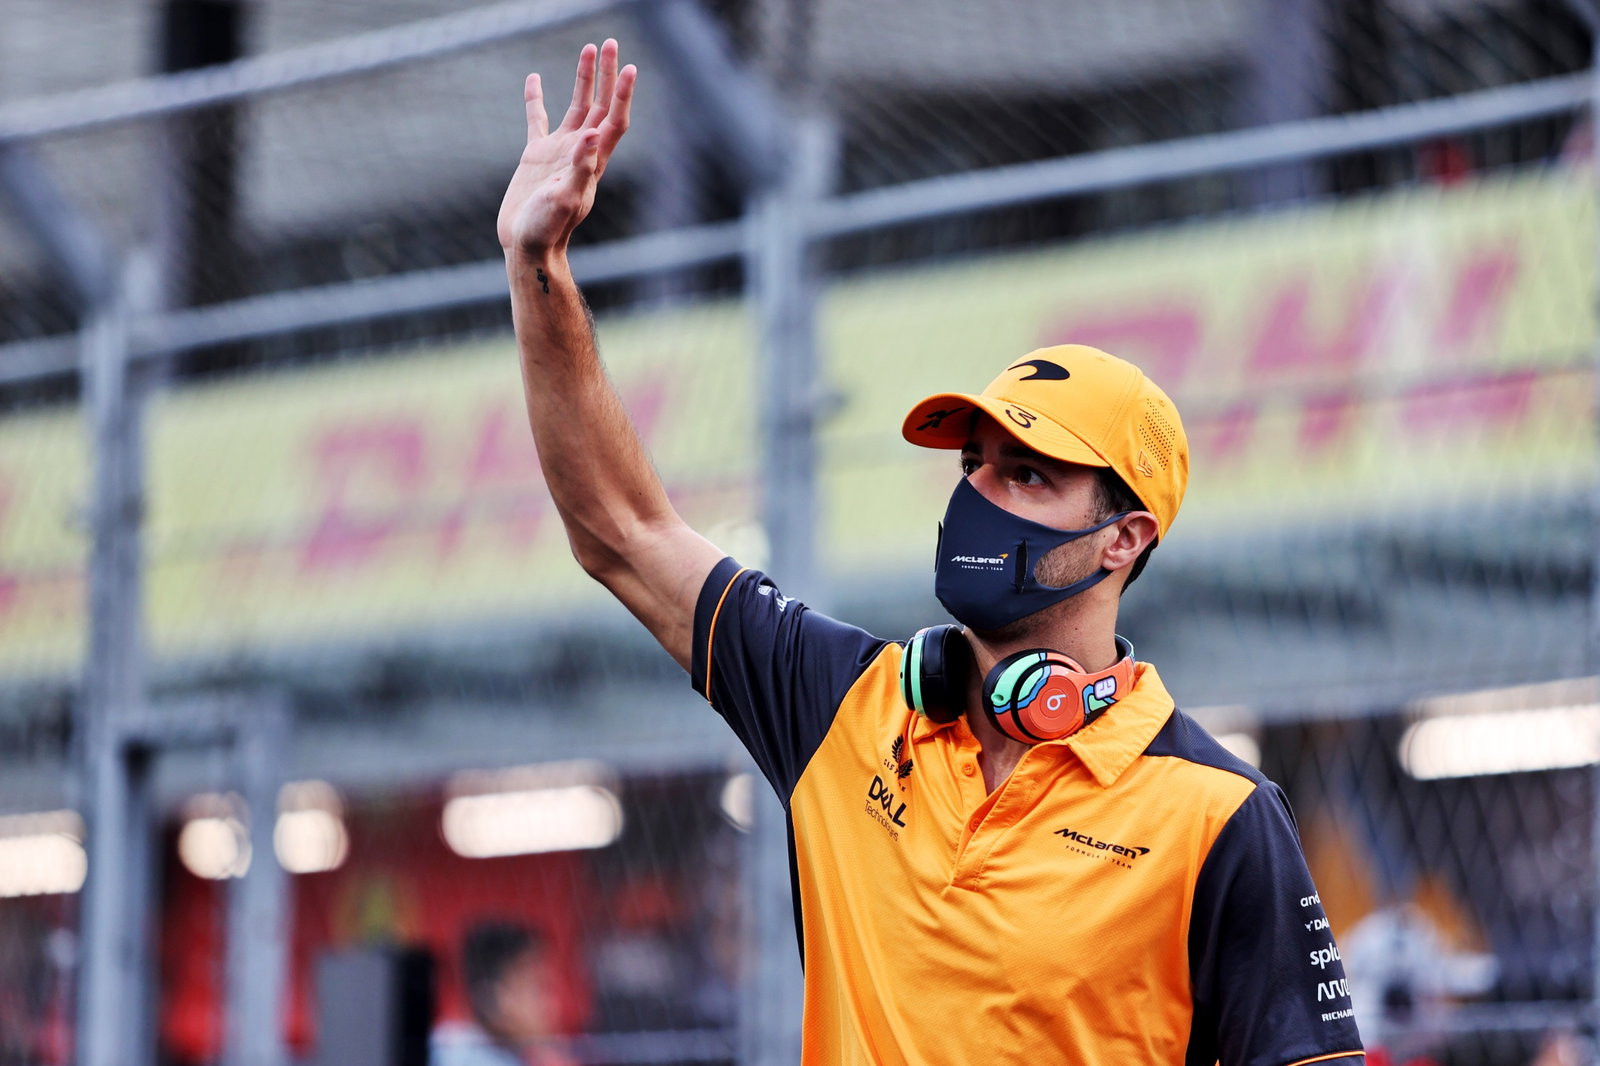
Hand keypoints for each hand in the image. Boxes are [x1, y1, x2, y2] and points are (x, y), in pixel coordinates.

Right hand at [497, 39, 635, 259]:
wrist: (528, 247)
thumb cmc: (548, 230)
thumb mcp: (565, 198)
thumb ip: (580, 167)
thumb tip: (593, 133)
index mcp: (593, 161)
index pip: (614, 120)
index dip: (622, 94)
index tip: (628, 66)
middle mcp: (581, 152)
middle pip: (600, 105)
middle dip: (606, 75)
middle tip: (610, 42)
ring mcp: (559, 152)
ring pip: (576, 106)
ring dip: (583, 79)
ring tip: (588, 49)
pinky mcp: (536, 156)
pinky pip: (538, 120)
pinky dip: (535, 99)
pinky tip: (533, 78)